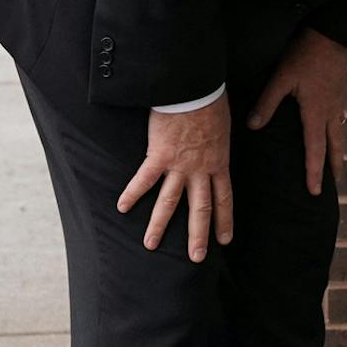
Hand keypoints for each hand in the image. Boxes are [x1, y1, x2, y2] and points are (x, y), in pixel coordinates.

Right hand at [118, 99, 233, 262]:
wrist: (196, 89)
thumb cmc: (211, 99)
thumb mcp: (223, 126)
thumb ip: (218, 141)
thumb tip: (217, 141)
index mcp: (219, 162)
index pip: (224, 198)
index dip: (224, 220)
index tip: (223, 240)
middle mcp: (200, 170)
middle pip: (201, 209)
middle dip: (198, 236)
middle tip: (196, 258)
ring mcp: (180, 165)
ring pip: (170, 202)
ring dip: (159, 225)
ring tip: (151, 245)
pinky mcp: (159, 155)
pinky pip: (144, 179)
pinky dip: (132, 193)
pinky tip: (121, 207)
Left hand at [247, 27, 346, 195]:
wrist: (331, 34)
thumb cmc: (304, 55)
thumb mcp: (281, 78)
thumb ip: (267, 103)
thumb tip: (253, 127)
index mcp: (316, 113)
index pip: (315, 150)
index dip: (315, 172)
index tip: (315, 191)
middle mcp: (331, 112)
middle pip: (334, 147)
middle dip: (333, 168)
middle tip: (332, 186)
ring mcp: (338, 103)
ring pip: (339, 134)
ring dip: (337, 152)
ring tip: (335, 166)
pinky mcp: (339, 94)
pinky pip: (339, 121)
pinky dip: (336, 133)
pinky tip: (332, 132)